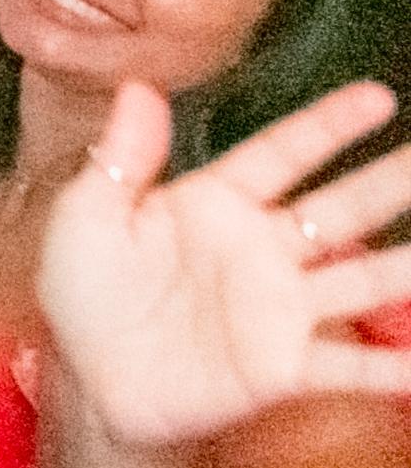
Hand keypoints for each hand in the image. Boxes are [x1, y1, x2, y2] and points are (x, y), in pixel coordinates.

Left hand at [40, 77, 410, 449]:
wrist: (92, 381)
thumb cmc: (88, 291)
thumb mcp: (88, 216)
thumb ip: (122, 158)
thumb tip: (139, 85)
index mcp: (216, 203)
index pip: (283, 154)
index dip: (329, 125)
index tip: (378, 96)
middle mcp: (261, 250)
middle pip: (341, 209)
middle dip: (390, 183)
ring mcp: (279, 308)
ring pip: (364, 279)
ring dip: (408, 268)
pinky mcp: (283, 368)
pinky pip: (349, 367)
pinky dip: (392, 369)